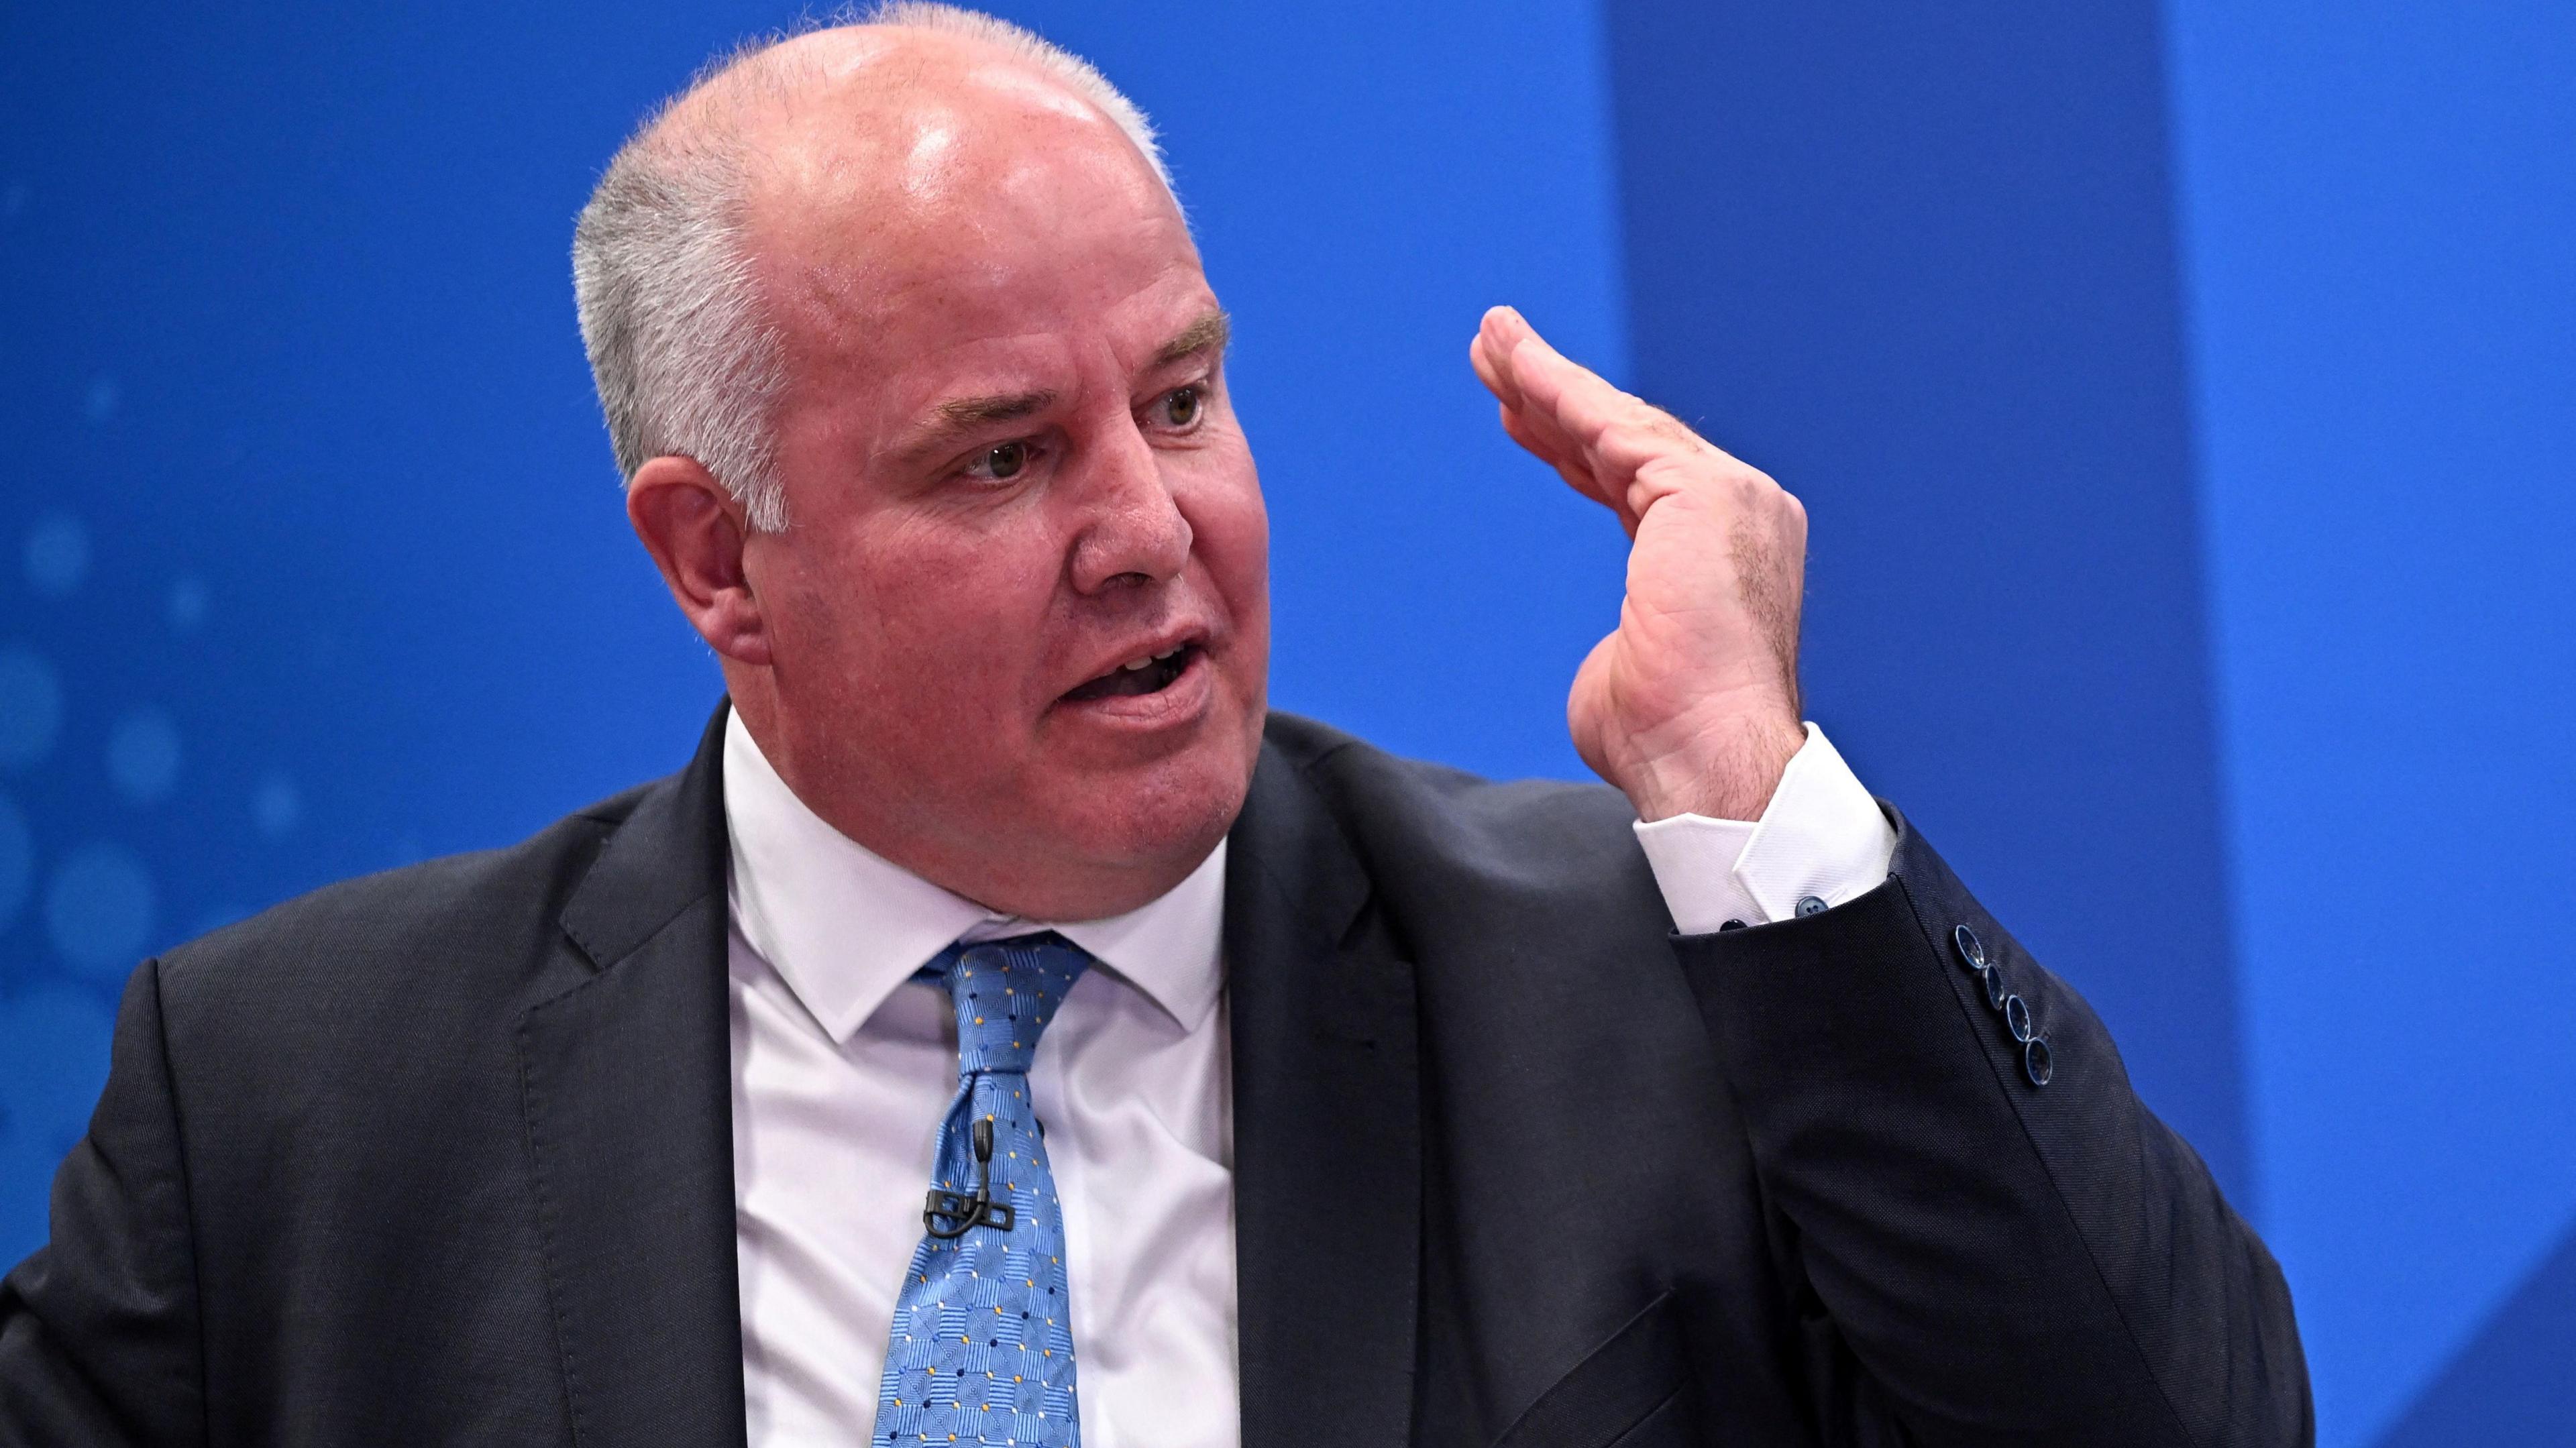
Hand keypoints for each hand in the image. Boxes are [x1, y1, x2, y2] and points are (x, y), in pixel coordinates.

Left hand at [1470, 306, 1808, 821]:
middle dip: (1555, 394)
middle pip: (1627, 439)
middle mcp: (1739, 513)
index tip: (1521, 420)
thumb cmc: (1665, 740)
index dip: (1574, 446)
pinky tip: (1517, 369)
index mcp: (1724, 554)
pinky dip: (1560, 392)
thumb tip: (1617, 655)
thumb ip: (1628, 640)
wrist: (1707, 760)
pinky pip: (1612, 427)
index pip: (1637, 483)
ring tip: (1491, 340)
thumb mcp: (1634, 668)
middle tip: (1495, 354)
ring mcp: (1729, 497)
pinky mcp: (1703, 492)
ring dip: (1546, 376)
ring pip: (1618, 420)